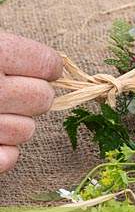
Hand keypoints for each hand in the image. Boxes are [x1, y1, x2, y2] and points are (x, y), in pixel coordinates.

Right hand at [0, 31, 62, 171]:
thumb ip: (11, 52)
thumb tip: (53, 66)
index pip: (46, 63)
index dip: (48, 67)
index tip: (44, 69)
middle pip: (43, 99)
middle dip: (33, 95)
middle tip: (14, 90)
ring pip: (26, 131)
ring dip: (15, 123)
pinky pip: (8, 159)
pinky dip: (3, 152)